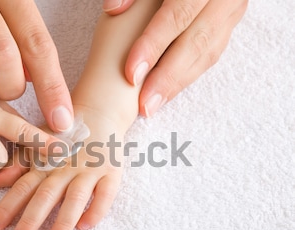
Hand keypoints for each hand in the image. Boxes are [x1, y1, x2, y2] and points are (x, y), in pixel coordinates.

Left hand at [0, 108, 125, 229]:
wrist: (99, 112)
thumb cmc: (64, 135)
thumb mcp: (39, 144)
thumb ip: (19, 163)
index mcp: (46, 163)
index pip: (24, 186)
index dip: (8, 205)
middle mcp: (66, 167)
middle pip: (47, 195)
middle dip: (32, 219)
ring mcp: (90, 170)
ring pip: (75, 197)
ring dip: (64, 220)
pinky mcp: (112, 173)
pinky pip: (106, 194)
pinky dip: (96, 210)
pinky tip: (85, 227)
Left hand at [103, 0, 247, 116]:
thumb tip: (113, 9)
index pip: (177, 15)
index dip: (153, 46)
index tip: (131, 73)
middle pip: (195, 42)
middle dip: (167, 77)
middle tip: (145, 105)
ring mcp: (230, 11)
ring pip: (206, 53)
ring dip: (177, 83)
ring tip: (152, 106)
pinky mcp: (228, 23)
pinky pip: (210, 55)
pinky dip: (186, 75)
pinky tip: (167, 92)